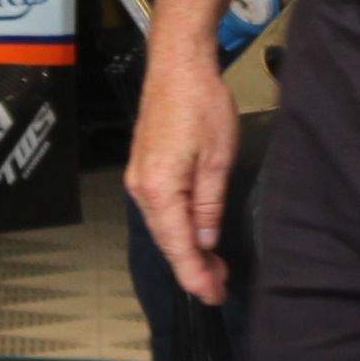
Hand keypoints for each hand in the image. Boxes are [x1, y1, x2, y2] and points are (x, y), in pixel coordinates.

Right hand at [126, 40, 241, 303]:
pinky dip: (177, 231)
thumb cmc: (201, 103)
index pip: (178, 247)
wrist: (177, 65)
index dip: (197, 276)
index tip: (214, 295)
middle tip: (220, 287)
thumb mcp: (218, 158)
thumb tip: (205, 242)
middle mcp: (141, 189)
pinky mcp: (144, 171)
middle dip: (193, 269)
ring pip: (162, 229)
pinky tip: (195, 238)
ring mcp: (139, 180)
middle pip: (166, 242)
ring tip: (213, 268)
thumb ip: (209, 206)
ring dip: (186, 251)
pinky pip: (160, 212)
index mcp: (160, 189)